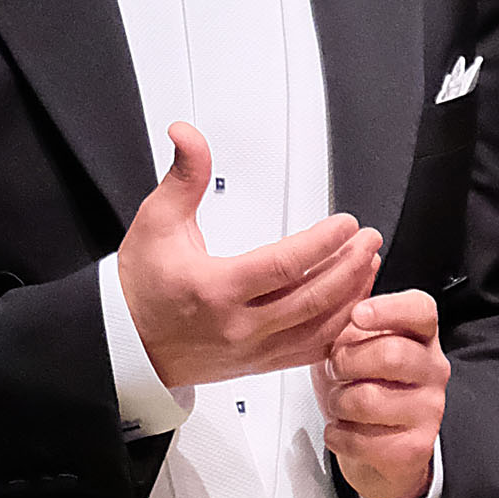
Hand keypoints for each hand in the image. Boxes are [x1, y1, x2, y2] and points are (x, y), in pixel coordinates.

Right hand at [116, 121, 380, 390]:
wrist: (129, 344)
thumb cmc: (142, 287)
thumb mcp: (156, 223)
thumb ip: (182, 176)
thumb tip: (187, 134)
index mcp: (216, 290)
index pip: (284, 266)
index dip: (322, 243)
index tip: (346, 224)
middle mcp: (239, 326)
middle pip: (312, 299)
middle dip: (349, 266)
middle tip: (369, 239)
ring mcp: (253, 350)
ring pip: (318, 329)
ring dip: (351, 296)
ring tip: (369, 264)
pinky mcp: (260, 364)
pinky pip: (310, 352)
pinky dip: (338, 327)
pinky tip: (353, 304)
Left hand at [319, 283, 447, 497]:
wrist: (377, 449)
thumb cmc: (364, 387)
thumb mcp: (354, 344)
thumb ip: (351, 311)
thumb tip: (349, 267)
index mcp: (421, 336)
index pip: (420, 310)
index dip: (388, 309)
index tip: (358, 315)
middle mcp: (433, 369)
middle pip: (390, 354)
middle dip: (346, 362)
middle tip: (335, 369)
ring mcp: (430, 410)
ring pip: (370, 399)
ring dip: (338, 402)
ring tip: (339, 402)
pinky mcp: (416, 448)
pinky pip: (363, 439)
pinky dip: (339, 435)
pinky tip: (343, 430)